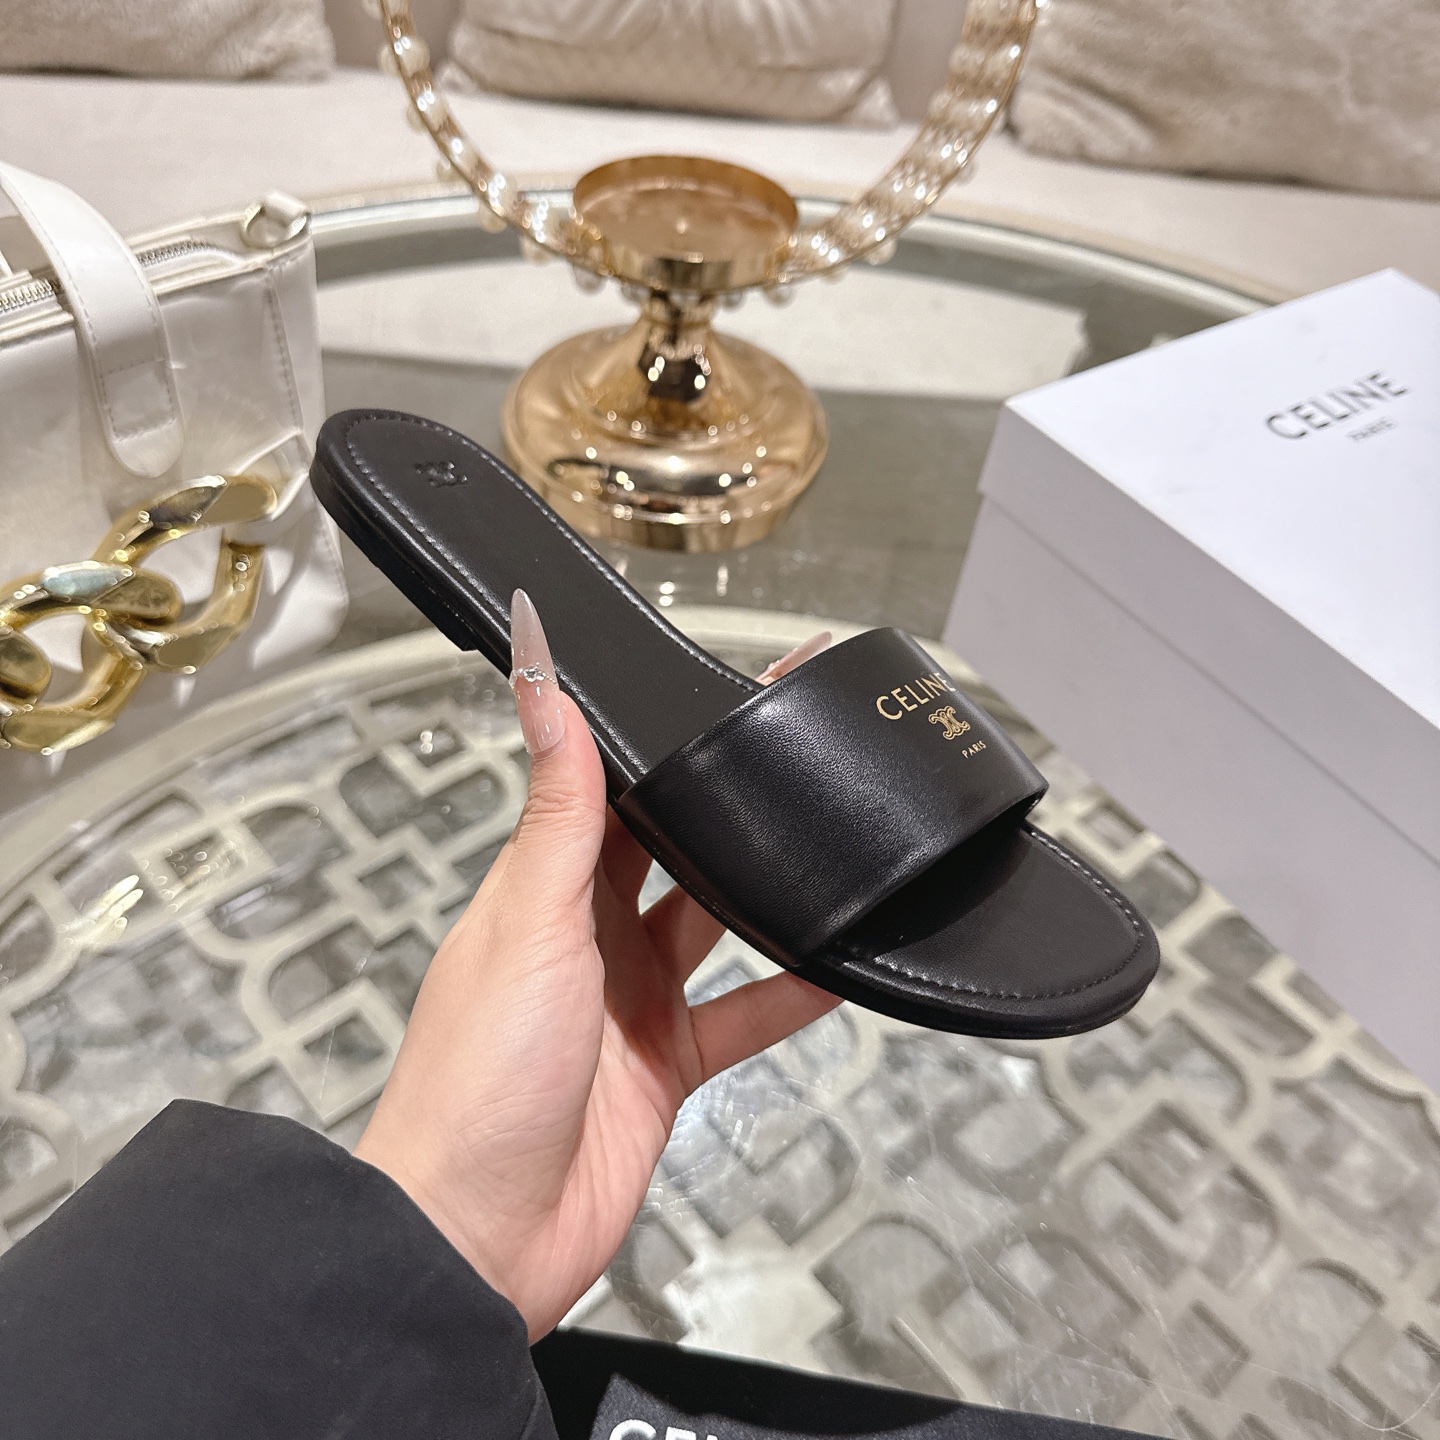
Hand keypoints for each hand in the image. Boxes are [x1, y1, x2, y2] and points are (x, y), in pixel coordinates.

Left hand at [354, 595, 838, 1338]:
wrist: (479, 1236)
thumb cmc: (474, 1080)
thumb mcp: (529, 923)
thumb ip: (557, 811)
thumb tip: (540, 690)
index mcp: (540, 892)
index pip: (605, 796)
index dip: (654, 749)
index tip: (703, 702)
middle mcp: (585, 941)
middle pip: (666, 857)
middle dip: (717, 817)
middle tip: (780, 768)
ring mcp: (627, 1005)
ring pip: (710, 930)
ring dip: (758, 902)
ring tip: (817, 859)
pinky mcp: (663, 1068)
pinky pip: (739, 1017)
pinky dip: (786, 997)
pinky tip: (830, 971)